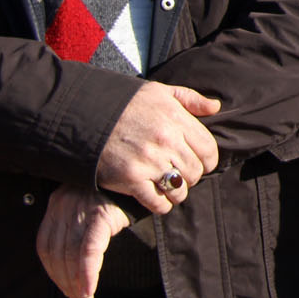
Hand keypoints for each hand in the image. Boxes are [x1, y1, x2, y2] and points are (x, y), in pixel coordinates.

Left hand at [35, 186, 133, 297]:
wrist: (145, 173)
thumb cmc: (120, 193)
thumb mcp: (91, 205)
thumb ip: (78, 227)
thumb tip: (73, 266)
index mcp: (58, 203)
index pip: (46, 245)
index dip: (53, 272)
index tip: (65, 289)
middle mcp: (64, 204)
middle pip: (56, 252)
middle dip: (65, 282)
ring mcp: (80, 208)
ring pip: (70, 255)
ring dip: (75, 284)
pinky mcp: (100, 215)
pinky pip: (89, 251)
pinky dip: (87, 274)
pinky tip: (90, 290)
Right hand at [96, 81, 220, 213]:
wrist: (83, 115)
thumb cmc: (124, 103)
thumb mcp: (159, 92)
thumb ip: (190, 99)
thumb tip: (215, 107)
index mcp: (176, 119)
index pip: (209, 149)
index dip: (208, 160)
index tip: (199, 162)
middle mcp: (165, 141)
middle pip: (195, 171)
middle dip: (191, 176)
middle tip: (180, 175)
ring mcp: (148, 161)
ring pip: (179, 188)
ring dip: (177, 192)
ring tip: (170, 187)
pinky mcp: (130, 179)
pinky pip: (158, 202)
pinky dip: (162, 205)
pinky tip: (157, 199)